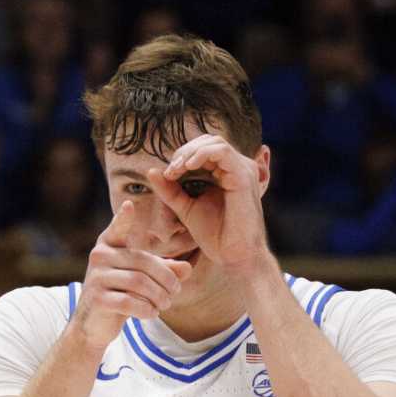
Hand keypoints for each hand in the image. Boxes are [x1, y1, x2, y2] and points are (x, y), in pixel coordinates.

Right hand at [73, 200, 193, 346]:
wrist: (93, 323)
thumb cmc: (120, 293)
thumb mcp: (141, 278)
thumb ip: (164, 270)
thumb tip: (187, 268)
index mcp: (109, 245)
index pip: (117, 228)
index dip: (123, 218)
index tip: (130, 205)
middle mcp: (99, 257)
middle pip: (144, 263)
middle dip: (166, 279)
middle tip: (176, 292)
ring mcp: (96, 278)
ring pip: (139, 283)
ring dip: (159, 296)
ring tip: (165, 304)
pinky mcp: (97, 299)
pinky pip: (129, 302)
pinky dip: (147, 309)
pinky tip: (152, 313)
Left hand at [145, 132, 269, 270]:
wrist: (233, 256)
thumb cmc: (215, 235)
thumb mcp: (185, 208)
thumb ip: (170, 190)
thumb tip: (151, 171)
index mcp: (226, 173)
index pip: (202, 149)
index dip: (181, 156)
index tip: (167, 175)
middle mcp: (237, 167)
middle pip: (207, 140)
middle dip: (184, 152)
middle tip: (171, 171)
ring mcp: (242, 169)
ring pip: (214, 142)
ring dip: (190, 152)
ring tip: (177, 169)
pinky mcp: (244, 175)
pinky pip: (222, 151)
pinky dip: (202, 154)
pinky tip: (188, 166)